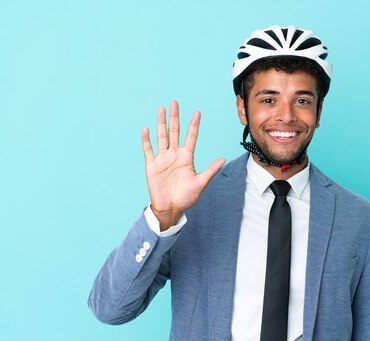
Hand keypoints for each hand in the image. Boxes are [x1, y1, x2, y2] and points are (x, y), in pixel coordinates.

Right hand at [142, 101, 224, 229]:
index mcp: (186, 158)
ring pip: (161, 137)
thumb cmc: (186, 197)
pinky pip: (148, 150)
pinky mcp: (152, 166)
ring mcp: (162, 159)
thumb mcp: (200, 183)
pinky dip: (147, 140)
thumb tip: (222, 159)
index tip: (197, 113)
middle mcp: (174, 155)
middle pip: (174, 132)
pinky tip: (147, 129)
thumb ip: (210, 170)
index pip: (190, 137)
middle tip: (174, 103)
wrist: (170, 208)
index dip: (193, 125)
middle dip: (175, 118)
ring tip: (161, 109)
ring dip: (161, 123)